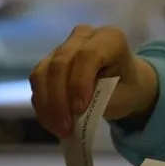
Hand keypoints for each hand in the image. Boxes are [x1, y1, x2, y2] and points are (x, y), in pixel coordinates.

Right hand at [29, 25, 158, 136]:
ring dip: (47, 104)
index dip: (79, 83)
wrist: (122, 84)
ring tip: (59, 129)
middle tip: (65, 127)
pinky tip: (51, 123)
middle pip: (61, 63)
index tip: (80, 110)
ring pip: (44, 72)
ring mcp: (63, 46)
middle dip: (60, 98)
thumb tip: (74, 109)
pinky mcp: (49, 60)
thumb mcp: (124, 97)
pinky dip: (42, 104)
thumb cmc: (126, 89)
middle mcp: (83, 36)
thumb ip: (102, 99)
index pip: (88, 56)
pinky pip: (38, 81)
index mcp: (109, 38)